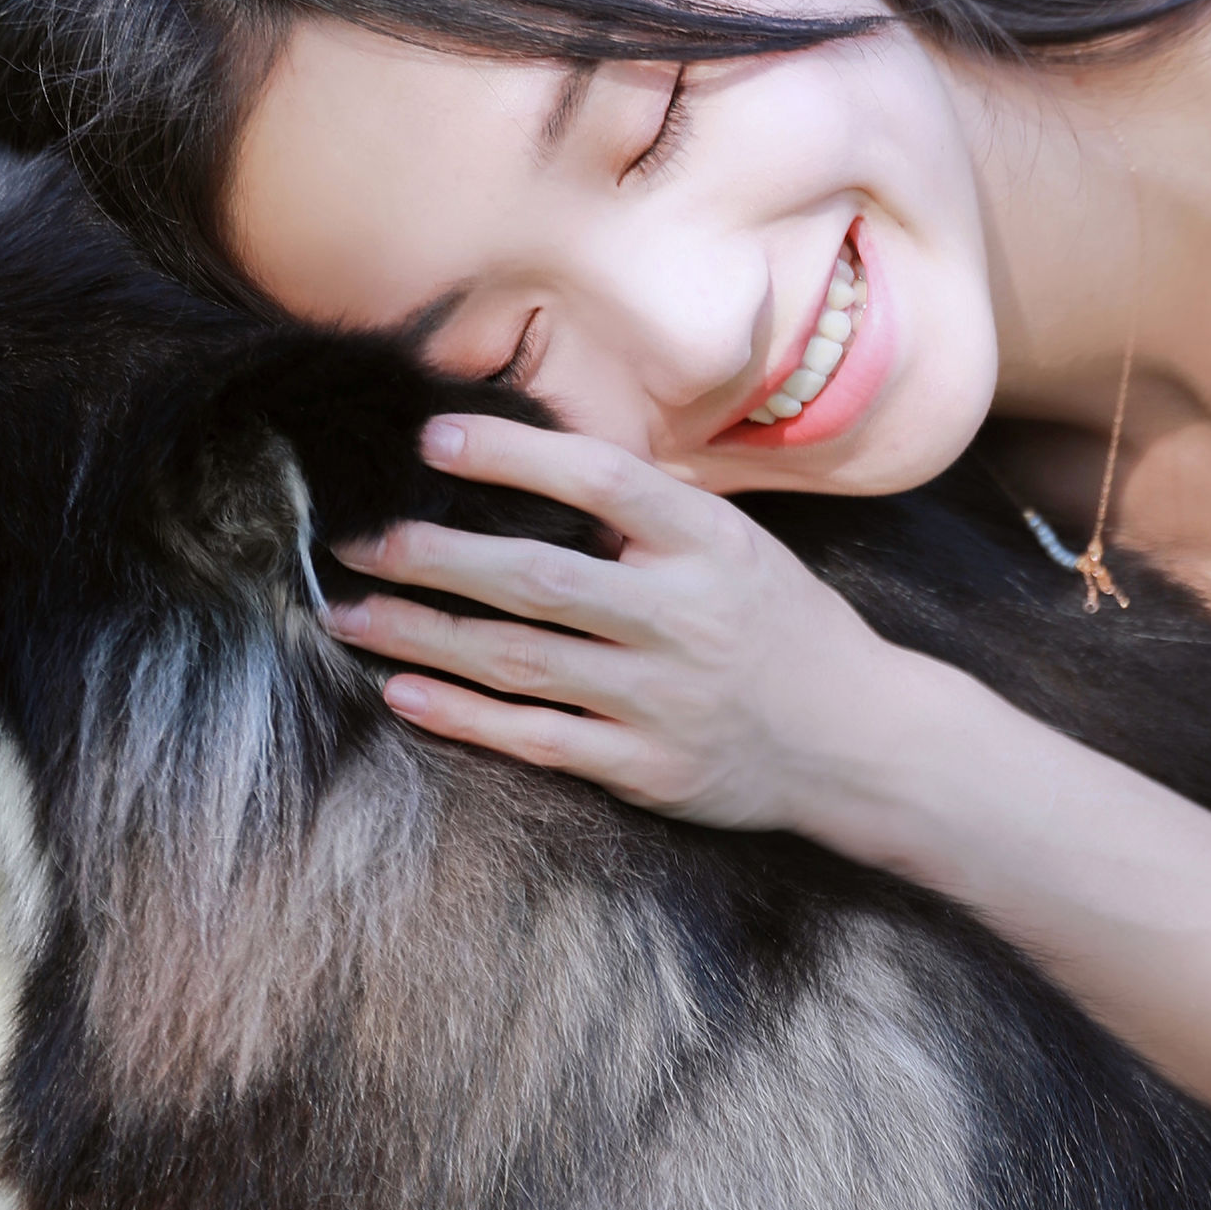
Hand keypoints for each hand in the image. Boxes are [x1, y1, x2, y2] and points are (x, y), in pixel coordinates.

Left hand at [323, 412, 906, 833]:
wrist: (861, 742)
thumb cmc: (782, 627)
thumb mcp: (737, 546)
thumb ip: (649, 515)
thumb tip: (533, 461)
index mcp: (709, 544)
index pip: (601, 482)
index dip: (513, 457)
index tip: (432, 440)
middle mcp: (684, 617)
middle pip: (538, 580)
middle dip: (434, 557)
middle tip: (354, 538)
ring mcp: (663, 699)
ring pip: (520, 661)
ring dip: (423, 635)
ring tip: (349, 610)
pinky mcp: (648, 769)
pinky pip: (536, 738)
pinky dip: (464, 716)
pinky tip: (403, 691)